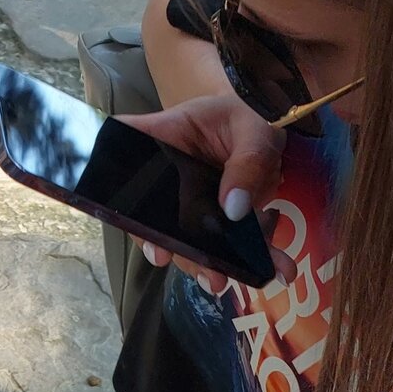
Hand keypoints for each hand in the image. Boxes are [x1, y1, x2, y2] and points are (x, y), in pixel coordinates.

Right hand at [119, 94, 295, 292]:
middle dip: (175, 251)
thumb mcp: (253, 129)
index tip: (150, 241)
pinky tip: (274, 266)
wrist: (265, 120)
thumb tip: (233, 209)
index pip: (118, 161)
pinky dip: (248, 257)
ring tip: (231, 279)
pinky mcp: (209, 215)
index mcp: (159, 140)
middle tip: (205, 273)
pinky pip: (221, 242)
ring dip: (209, 263)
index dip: (118, 200)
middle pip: (150, 218)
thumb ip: (247, 163)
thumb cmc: (248, 112)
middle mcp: (161, 175)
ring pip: (184, 238)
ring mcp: (182, 199)